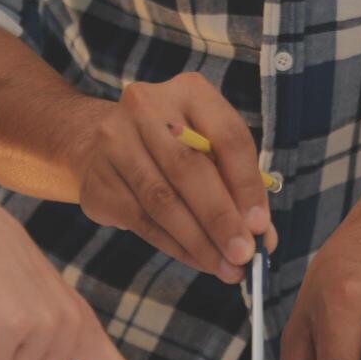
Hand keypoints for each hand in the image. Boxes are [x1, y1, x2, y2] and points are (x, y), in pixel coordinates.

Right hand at [73, 72, 273, 281]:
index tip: (261, 225)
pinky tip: (198, 259)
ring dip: (199, 241)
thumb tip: (262, 238)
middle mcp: (146, 108)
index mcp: (188, 91)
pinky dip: (176, 246)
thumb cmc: (173, 145)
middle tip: (244, 255)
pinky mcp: (98, 180)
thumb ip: (237, 186)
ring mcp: (114, 142)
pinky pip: (143, 221)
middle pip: (190, 170)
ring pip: (163, 201)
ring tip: (227, 268)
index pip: (227, 137)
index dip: (246, 185)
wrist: (99, 141)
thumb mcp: (210, 147)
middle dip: (221, 219)